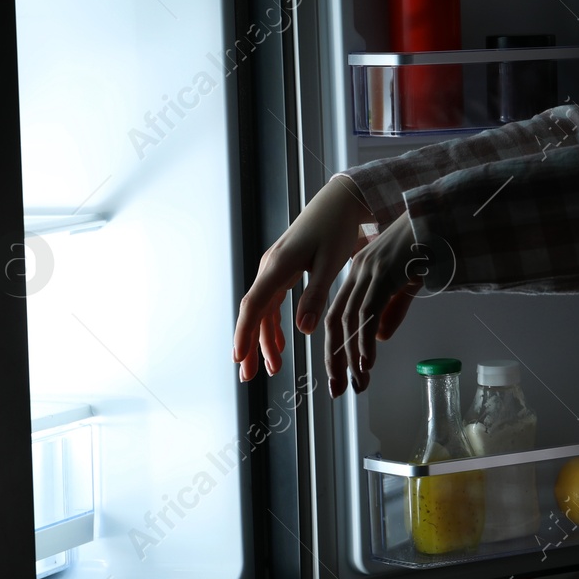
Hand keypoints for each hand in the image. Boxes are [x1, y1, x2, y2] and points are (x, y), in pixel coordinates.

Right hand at [232, 176, 404, 386]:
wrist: (339, 202)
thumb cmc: (336, 228)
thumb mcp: (331, 263)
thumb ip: (316, 295)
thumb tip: (302, 330)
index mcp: (278, 266)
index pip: (254, 306)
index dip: (245, 334)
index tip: (239, 358)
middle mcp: (270, 267)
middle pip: (253, 313)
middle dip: (249, 345)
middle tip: (249, 376)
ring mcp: (274, 268)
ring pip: (263, 310)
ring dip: (264, 339)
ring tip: (272, 367)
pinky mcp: (283, 269)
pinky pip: (272, 301)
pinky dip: (274, 324)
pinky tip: (281, 343)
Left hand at [323, 209, 428, 395]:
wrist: (441, 216)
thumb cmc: (428, 245)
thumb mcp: (407, 281)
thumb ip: (392, 309)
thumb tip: (378, 338)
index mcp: (360, 273)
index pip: (338, 316)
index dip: (335, 347)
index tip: (339, 375)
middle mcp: (358, 272)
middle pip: (336, 321)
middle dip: (334, 358)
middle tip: (337, 389)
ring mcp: (371, 272)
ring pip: (350, 321)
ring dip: (351, 356)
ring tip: (357, 381)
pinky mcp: (386, 273)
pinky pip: (369, 311)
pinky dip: (365, 339)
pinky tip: (367, 360)